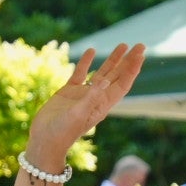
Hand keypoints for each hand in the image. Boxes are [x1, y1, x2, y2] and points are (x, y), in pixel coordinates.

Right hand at [26, 44, 145, 165]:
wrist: (44, 140)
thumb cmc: (63, 132)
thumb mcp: (78, 115)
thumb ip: (91, 98)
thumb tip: (106, 81)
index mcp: (103, 104)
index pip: (122, 83)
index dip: (132, 69)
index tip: (141, 54)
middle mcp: (96, 98)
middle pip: (117, 76)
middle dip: (128, 61)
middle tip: (140, 45)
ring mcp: (82, 94)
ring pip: (102, 72)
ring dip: (113, 60)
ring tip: (123, 45)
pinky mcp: (68, 92)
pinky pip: (80, 73)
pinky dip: (85, 62)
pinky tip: (92, 51)